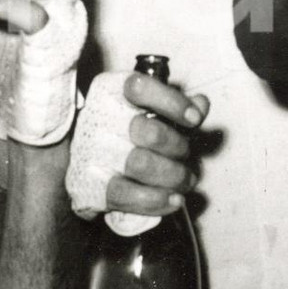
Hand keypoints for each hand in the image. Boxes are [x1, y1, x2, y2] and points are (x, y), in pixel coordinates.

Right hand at [66, 70, 209, 218]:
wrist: (87, 159)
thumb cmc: (123, 130)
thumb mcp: (149, 109)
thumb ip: (176, 105)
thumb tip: (200, 104)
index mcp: (112, 92)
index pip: (140, 88)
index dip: (172, 103)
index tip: (194, 119)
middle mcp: (99, 119)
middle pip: (148, 132)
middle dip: (177, 147)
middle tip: (185, 154)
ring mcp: (92, 152)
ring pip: (141, 165)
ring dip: (173, 176)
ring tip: (184, 180)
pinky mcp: (89, 185)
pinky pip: (126, 195)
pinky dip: (156, 200)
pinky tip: (173, 199)